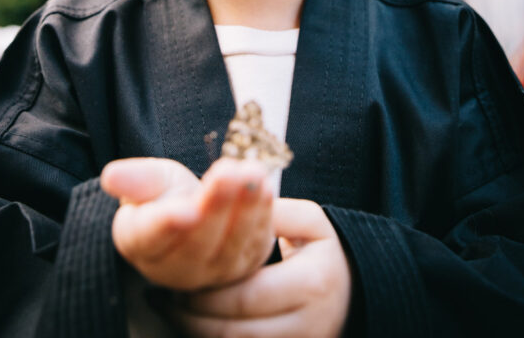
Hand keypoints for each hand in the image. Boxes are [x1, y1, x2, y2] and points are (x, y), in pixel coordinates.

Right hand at [101, 156, 273, 290]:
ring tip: (252, 173)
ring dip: (245, 208)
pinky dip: (263, 215)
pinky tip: (265, 186)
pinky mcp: (245, 265)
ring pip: (230, 245)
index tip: (186, 209)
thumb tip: (110, 175)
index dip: (169, 224)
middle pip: (198, 242)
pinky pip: (255, 243)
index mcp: (142, 244)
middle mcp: (176, 268)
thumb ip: (135, 179)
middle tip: (229, 172)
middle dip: (217, 205)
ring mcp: (213, 273)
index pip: (154, 236)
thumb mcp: (150, 180)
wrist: (194, 211)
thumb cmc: (166, 195)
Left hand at [171, 198, 351, 337]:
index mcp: (312, 283)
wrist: (356, 289)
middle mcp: (309, 323)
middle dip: (195, 316)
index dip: (208, 291)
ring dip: (199, 333)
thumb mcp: (310, 221)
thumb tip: (236, 198)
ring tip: (173, 310)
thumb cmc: (325, 250)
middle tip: (166, 297)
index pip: (247, 294)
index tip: (179, 277)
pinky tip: (196, 326)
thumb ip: (273, 213)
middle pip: (237, 330)